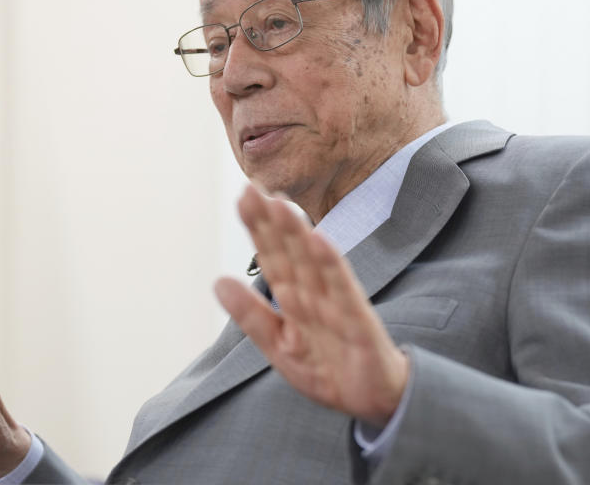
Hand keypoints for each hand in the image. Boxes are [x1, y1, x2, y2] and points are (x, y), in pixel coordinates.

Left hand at [215, 185, 409, 426]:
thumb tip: (217, 281)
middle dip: (271, 221)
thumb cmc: (327, 369)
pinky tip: (320, 241)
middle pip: (290, 252)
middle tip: (253, 188)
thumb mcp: (278, 346)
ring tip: (281, 205)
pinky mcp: (358, 321)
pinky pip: (343, 291)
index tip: (243, 197)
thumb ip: (251, 315)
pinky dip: (332, 266)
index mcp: (294, 299)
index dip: (258, 228)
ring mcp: (337, 305)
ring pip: (313, 264)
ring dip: (298, 234)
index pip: (273, 257)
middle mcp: (314, 295)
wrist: (372, 401)